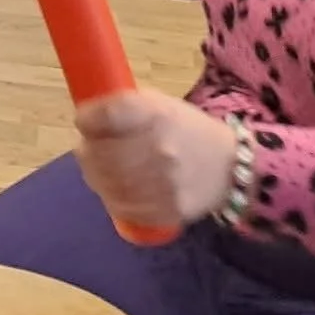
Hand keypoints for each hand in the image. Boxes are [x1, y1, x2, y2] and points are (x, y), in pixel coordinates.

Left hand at [73, 89, 237, 227]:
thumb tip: (86, 118)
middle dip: (86, 151)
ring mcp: (164, 183)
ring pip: (108, 184)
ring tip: (96, 170)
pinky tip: (113, 191)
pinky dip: (112, 199)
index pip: (107, 116)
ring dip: (95, 176)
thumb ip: (124, 107)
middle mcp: (160, 148)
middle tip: (85, 150)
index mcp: (157, 114)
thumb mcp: (159, 104)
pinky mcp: (168, 210)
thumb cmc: (186, 129)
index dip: (87, 119)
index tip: (84, 121)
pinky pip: (124, 208)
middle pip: (101, 153)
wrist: (230, 167)